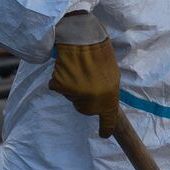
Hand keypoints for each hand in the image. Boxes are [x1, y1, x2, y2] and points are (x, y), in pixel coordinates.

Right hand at [49, 12, 118, 136]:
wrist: (81, 35)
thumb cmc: (98, 51)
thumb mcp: (111, 74)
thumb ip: (106, 92)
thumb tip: (100, 102)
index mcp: (109, 96)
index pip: (108, 118)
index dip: (106, 127)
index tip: (104, 134)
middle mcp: (93, 99)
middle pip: (85, 109)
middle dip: (85, 98)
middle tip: (86, 79)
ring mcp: (76, 94)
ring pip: (71, 98)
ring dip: (73, 86)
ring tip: (78, 69)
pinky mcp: (61, 87)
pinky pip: (58, 88)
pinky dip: (60, 79)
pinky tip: (66, 67)